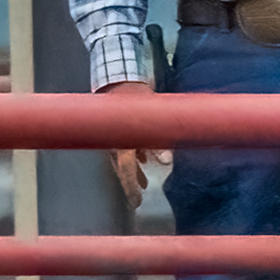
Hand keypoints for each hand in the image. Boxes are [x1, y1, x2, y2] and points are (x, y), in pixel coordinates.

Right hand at [100, 76, 163, 206]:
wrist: (119, 75)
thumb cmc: (136, 95)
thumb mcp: (153, 118)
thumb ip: (161, 141)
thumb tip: (166, 163)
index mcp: (119, 141)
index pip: (124, 171)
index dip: (130, 189)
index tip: (136, 204)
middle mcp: (113, 140)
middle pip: (122, 168)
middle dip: (132, 183)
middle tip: (138, 200)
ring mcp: (113, 134)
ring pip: (122, 158)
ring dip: (134, 171)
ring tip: (144, 184)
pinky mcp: (116, 127)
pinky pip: (123, 145)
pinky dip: (134, 156)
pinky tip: (144, 159)